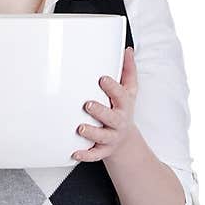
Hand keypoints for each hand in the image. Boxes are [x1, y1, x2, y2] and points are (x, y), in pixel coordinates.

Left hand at [72, 47, 137, 161]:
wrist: (125, 141)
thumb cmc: (122, 111)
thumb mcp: (129, 91)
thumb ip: (128, 71)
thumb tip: (127, 50)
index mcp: (124, 105)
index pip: (120, 95)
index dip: (112, 87)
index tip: (102, 79)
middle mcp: (118, 122)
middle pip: (111, 117)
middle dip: (100, 111)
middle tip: (87, 104)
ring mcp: (111, 137)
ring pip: (102, 137)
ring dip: (91, 133)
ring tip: (80, 128)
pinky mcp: (103, 150)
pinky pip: (94, 154)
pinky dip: (85, 155)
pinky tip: (74, 152)